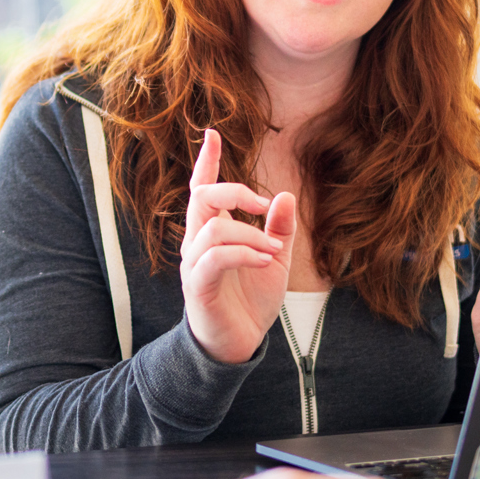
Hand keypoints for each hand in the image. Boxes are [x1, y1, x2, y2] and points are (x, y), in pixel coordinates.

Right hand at [180, 129, 295, 363]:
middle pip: (202, 197)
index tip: (212, 134)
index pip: (202, 189)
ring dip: (250, 234)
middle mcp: (197, 242)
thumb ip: (279, 229)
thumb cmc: (251, 300)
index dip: (206, 162)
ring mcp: (194, 264)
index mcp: (212, 231)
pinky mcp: (199, 286)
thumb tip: (285, 195)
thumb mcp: (274, 258)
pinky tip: (265, 261)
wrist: (239, 344)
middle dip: (235, 192)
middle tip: (263, 206)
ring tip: (273, 252)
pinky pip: (215, 257)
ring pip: (213, 228)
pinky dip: (244, 253)